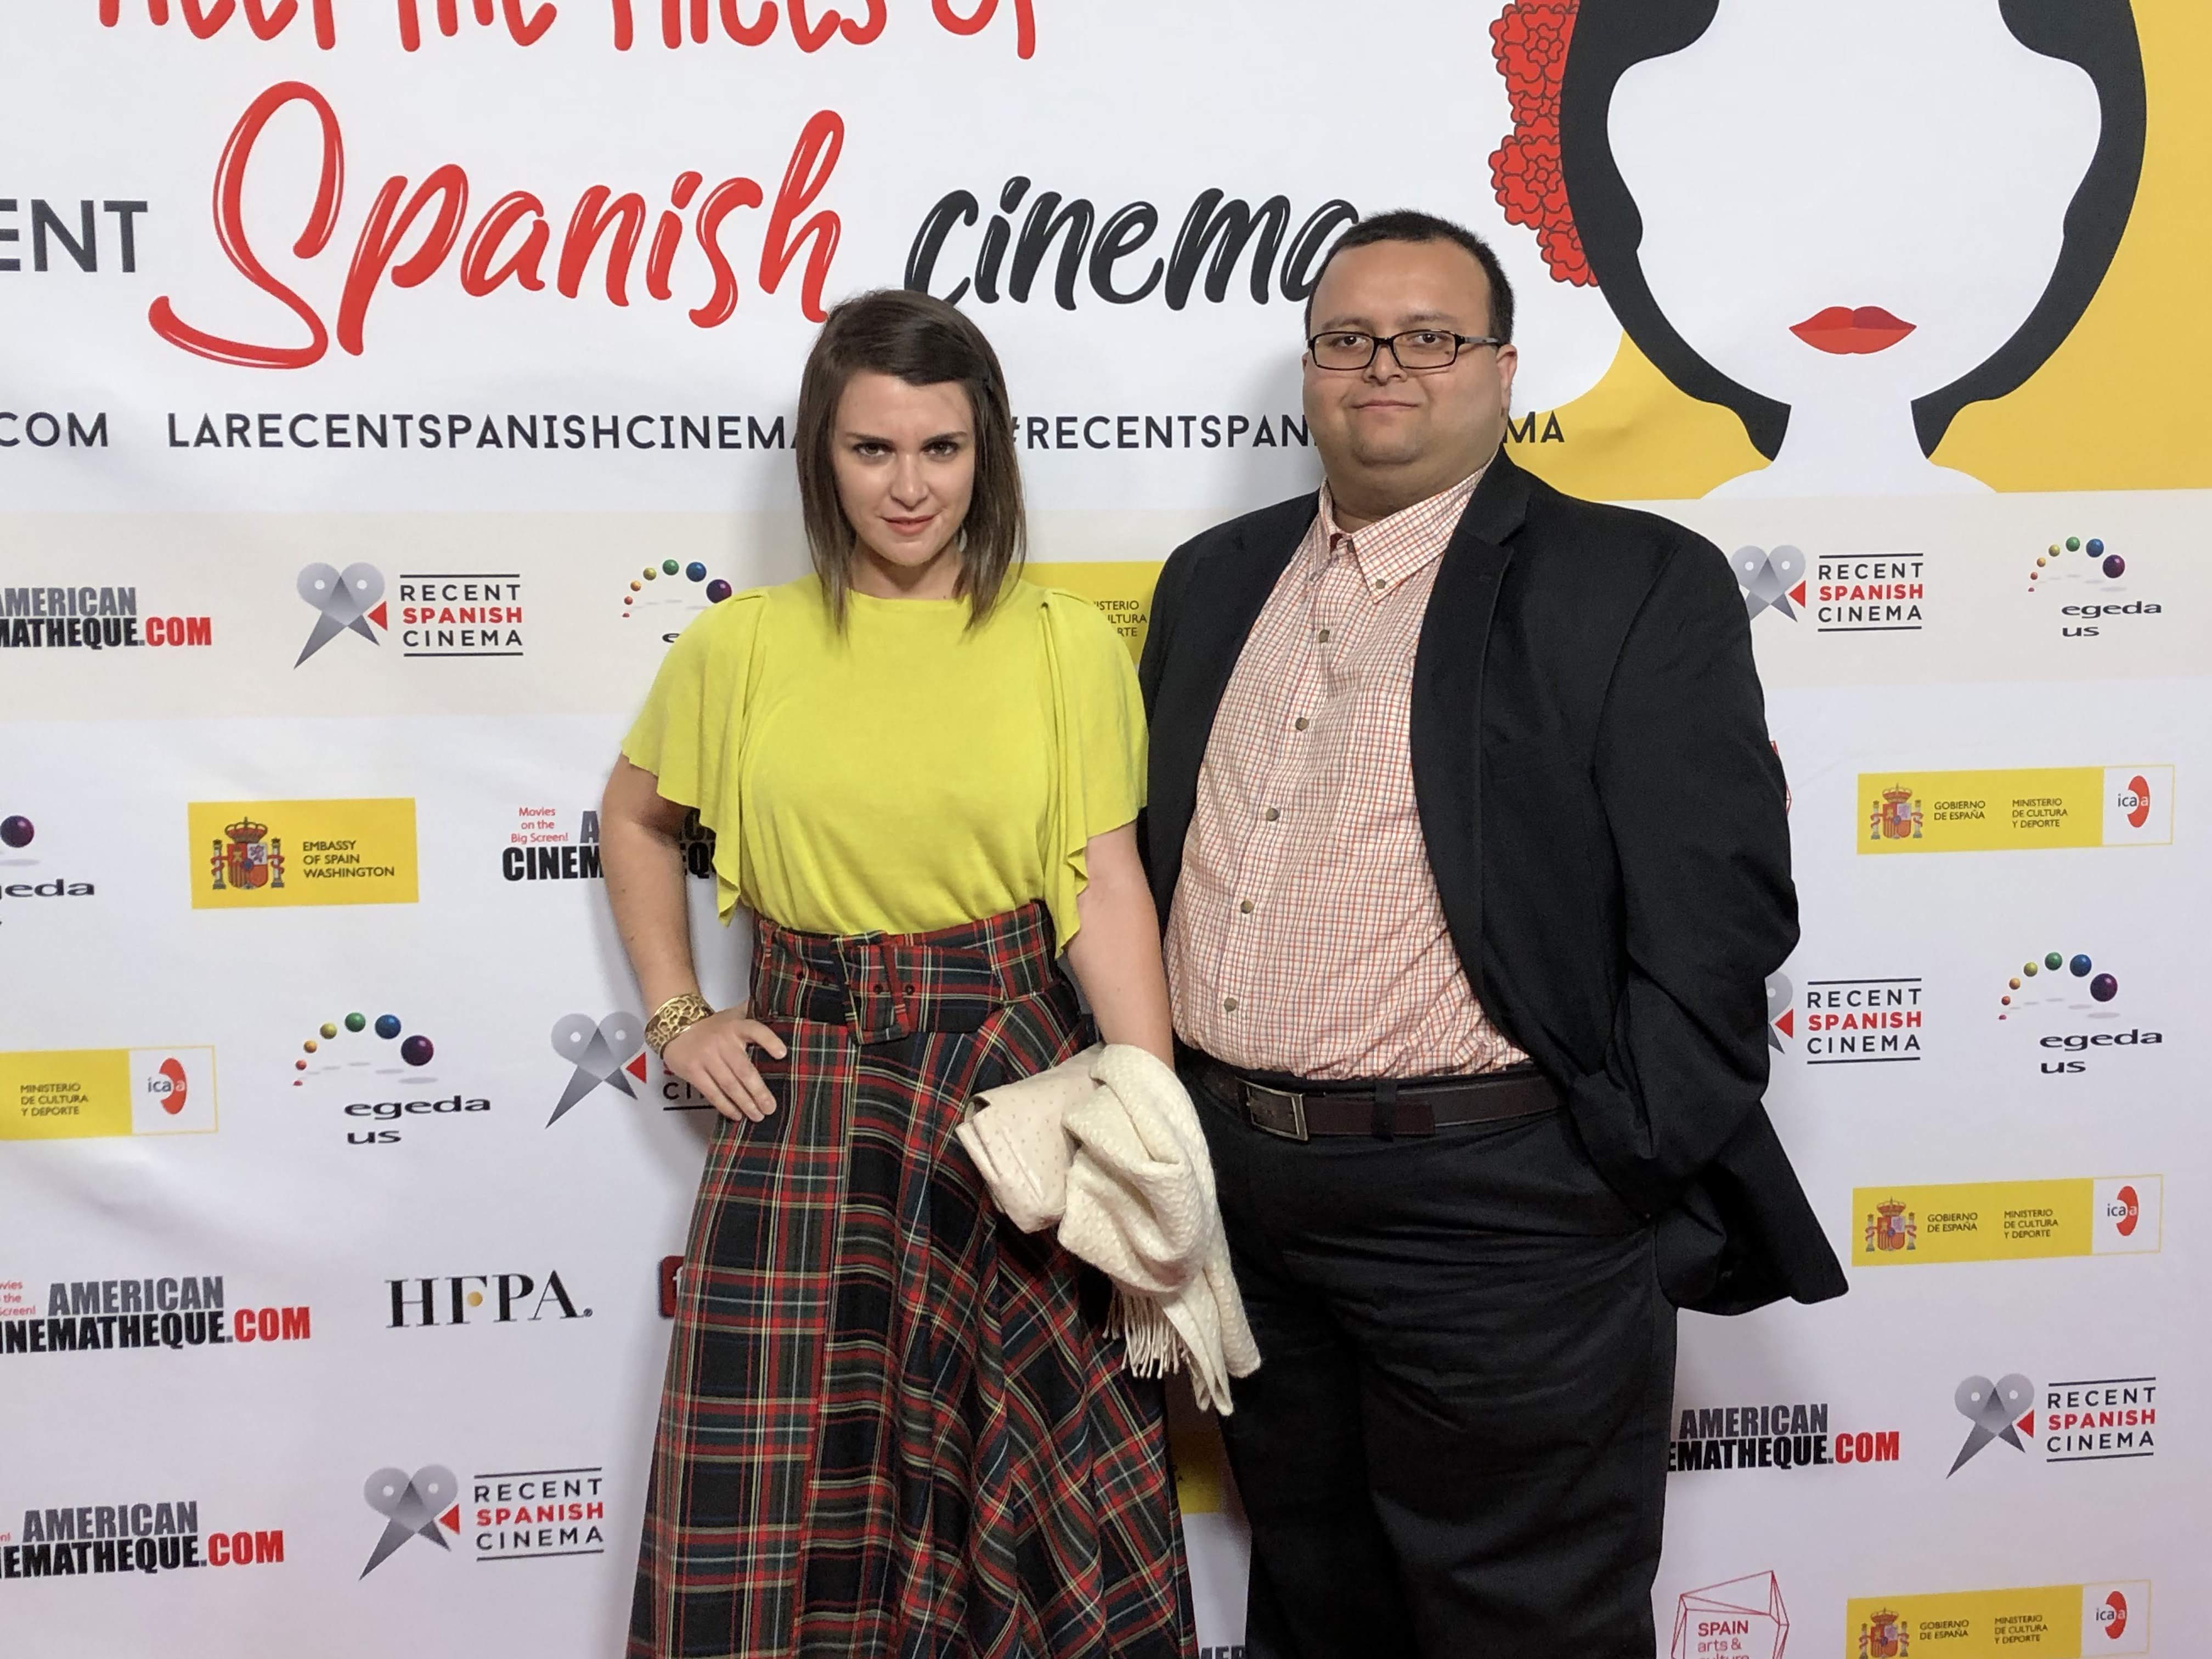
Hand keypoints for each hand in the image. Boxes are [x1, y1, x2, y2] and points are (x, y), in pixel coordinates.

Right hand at [662, 1006, 789, 1123]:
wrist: (675, 1026)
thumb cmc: (713, 1026)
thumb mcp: (733, 1014)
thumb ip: (754, 1012)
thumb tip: (781, 1010)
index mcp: (736, 1026)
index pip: (755, 1030)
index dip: (769, 1041)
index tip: (782, 1054)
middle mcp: (722, 1042)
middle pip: (744, 1070)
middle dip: (759, 1092)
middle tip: (770, 1107)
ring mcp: (706, 1057)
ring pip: (729, 1085)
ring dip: (745, 1103)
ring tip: (757, 1115)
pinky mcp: (693, 1071)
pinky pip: (712, 1092)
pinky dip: (725, 1106)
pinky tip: (737, 1114)